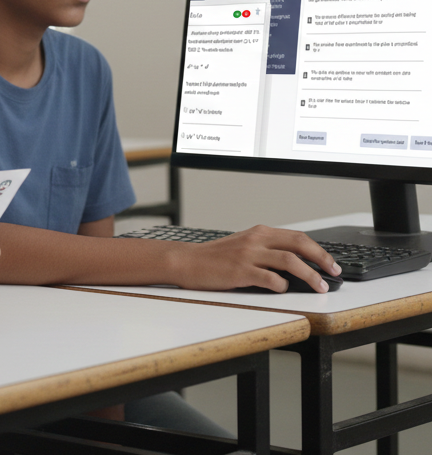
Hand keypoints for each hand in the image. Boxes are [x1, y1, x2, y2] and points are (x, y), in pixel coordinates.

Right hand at [176, 225, 340, 292]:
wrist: (187, 262)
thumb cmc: (213, 258)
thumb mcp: (243, 246)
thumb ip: (266, 250)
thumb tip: (295, 265)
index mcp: (259, 233)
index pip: (297, 236)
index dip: (318, 249)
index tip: (330, 262)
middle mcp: (256, 240)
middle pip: (299, 244)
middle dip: (322, 258)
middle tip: (334, 271)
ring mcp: (249, 255)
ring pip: (290, 261)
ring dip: (310, 275)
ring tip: (320, 286)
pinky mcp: (241, 271)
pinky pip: (271, 279)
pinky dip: (282, 285)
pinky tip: (283, 290)